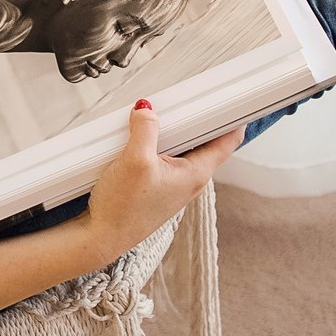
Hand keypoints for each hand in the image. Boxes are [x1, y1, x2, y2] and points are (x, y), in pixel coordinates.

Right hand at [83, 100, 240, 260]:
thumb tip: (147, 110)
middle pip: (206, 141)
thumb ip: (145, 129)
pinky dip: (160, 146)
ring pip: (184, 149)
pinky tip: (142, 140)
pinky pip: (167, 159)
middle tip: (187, 99)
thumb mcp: (134, 160)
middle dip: (198, 119)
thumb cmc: (121, 209)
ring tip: (160, 117)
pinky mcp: (158, 188)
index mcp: (196, 173)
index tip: (233, 98)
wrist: (101, 237)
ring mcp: (175, 186)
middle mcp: (190, 181)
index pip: (229, 140)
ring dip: (174, 132)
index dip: (234, 116)